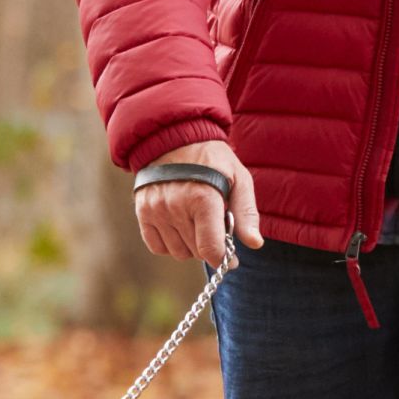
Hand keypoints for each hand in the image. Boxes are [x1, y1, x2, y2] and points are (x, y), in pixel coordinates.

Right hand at [134, 142, 258, 264]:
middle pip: (196, 251)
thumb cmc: (213, 160)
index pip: (210, 248)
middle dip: (211, 248)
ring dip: (191, 246)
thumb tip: (254, 243)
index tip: (231, 261)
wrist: (174, 138)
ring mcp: (156, 210)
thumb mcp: (239, 179)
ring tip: (198, 225)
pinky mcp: (143, 211)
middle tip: (216, 231)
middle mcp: (176, 206)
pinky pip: (157, 246)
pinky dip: (170, 244)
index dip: (223, 260)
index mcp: (203, 198)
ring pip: (177, 252)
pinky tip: (181, 228)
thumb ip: (246, 213)